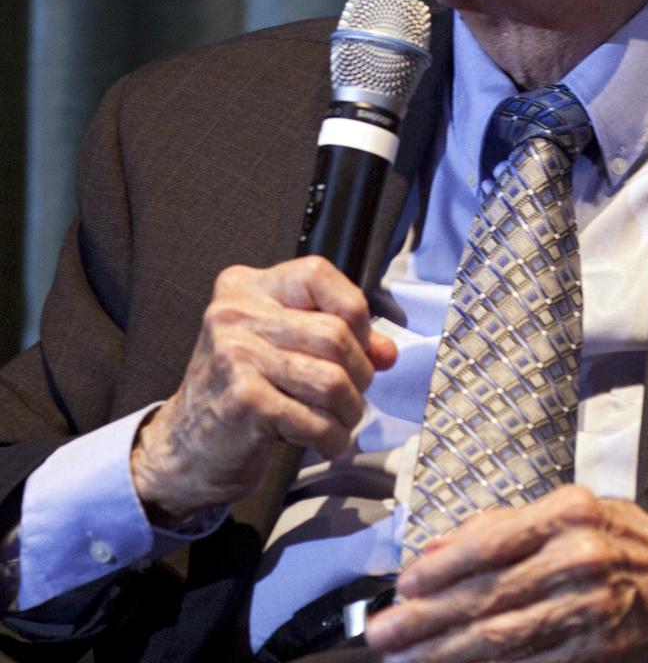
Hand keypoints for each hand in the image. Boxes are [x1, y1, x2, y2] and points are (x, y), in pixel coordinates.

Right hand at [130, 256, 397, 523]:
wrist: (183, 449)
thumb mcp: (283, 349)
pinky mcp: (242, 400)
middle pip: (335, 333)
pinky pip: (314, 419)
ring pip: (332, 379)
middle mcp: (235, 313)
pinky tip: (324, 442)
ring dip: (349, 410)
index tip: (360, 340)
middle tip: (352, 394)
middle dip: (359, 372)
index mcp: (247, 288)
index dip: (353, 308)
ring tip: (340, 421)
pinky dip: (332, 437)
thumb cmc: (240, 393)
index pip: (318, 274)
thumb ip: (337, 339)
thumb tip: (387, 351)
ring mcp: (235, 355)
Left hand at [365, 485, 647, 662]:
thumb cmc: (619, 535)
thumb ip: (502, 527)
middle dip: (428, 620)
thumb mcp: (567, 510)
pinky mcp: (600, 651)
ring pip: (505, 639)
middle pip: (489, 596)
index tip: (402, 587)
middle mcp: (578, 557)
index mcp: (567, 512)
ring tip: (406, 660)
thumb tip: (434, 549)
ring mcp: (590, 609)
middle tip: (384, 635)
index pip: (491, 543)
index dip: (441, 569)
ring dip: (447, 654)